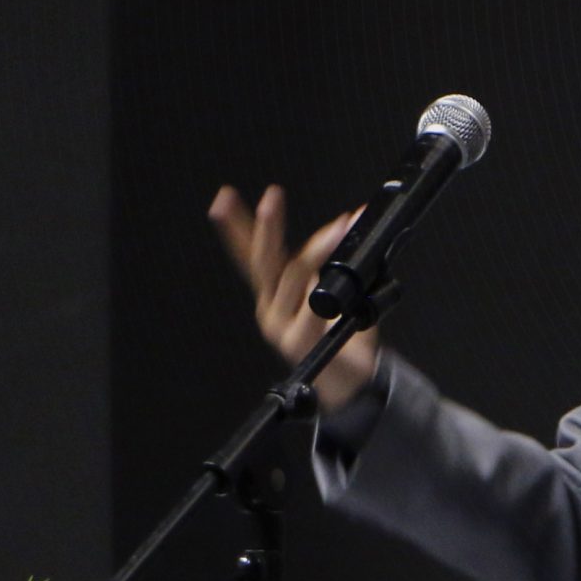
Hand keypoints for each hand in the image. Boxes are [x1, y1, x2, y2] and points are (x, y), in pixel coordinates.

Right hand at [208, 183, 381, 411]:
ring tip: (339, 227)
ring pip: (294, 276)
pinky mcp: (297, 341)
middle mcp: (272, 304)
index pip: (252, 252)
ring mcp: (281, 324)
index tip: (226, 198)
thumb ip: (335, 265)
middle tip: (271, 198)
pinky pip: (310, 309)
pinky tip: (326, 285)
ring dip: (318, 248)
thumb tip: (349, 225)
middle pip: (264, 260)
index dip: (238, 225)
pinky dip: (320, 293)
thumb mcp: (337, 292)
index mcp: (276, 291)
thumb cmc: (345, 337)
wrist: (354, 382)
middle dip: (266, 226)